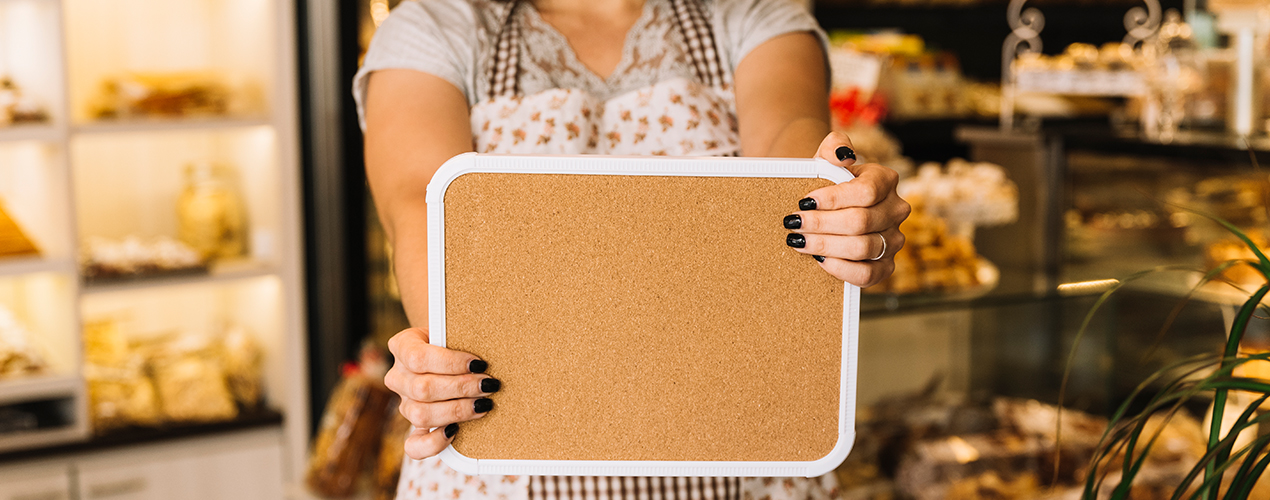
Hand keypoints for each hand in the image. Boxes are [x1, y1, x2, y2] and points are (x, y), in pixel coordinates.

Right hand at [384, 327, 499, 458]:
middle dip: (462, 388)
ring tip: (484, 404)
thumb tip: (485, 361)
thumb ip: (461, 340)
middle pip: (423, 388)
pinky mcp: (413, 426)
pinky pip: (414, 445)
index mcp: (402, 346)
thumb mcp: (454, 331)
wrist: (448, 351)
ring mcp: (403, 403)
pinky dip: (435, 442)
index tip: (479, 363)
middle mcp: (397, 376)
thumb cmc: (455, 340)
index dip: (450, 363)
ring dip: (457, 411)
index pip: (418, 357)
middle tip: (489, 385)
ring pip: (421, 415)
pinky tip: (456, 431)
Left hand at [783, 132, 910, 286]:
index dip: (833, 199)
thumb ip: (834, 146)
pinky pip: (867, 274)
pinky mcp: (886, 265)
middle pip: (860, 222)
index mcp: (886, 180)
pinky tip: (818, 260)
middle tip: (792, 223)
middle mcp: (896, 210)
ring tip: (798, 241)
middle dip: (820, 224)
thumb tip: (844, 157)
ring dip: (825, 246)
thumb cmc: (826, 181)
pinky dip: (840, 269)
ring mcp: (894, 240)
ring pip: (862, 248)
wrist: (828, 206)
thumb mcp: (826, 158)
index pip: (865, 192)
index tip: (804, 202)